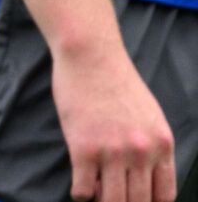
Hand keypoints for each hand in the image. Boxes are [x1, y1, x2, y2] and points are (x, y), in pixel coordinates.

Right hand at [53, 39, 175, 201]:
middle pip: (138, 201)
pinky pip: (83, 189)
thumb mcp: (150, 115)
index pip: (164, 195)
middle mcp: (141, 153)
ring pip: (112, 200)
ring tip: (96, 193)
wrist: (90, 56)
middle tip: (112, 198)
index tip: (135, 201)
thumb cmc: (117, 81)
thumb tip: (144, 174)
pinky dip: (80, 194)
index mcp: (161, 145)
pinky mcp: (82, 148)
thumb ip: (152, 145)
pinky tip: (79, 187)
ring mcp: (112, 152)